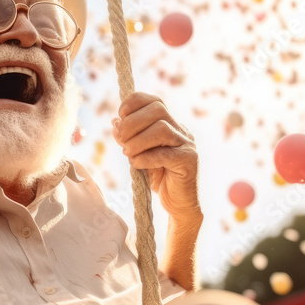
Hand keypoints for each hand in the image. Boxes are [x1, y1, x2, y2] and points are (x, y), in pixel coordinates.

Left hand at [112, 93, 201, 219]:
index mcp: (169, 124)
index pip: (154, 101)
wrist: (178, 204)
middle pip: (158, 109)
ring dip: (138, 141)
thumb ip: (129, 138)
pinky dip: (146, 158)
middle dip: (133, 122)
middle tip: (121, 141)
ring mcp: (187, 144)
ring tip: (128, 154)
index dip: (134, 103)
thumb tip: (115, 122)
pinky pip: (166, 154)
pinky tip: (137, 165)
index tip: (119, 116)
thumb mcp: (139, 154)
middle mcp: (180, 130)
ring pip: (162, 129)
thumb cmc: (158, 178)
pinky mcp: (189, 161)